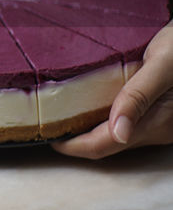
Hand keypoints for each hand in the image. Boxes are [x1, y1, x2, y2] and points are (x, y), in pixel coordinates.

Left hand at [52, 20, 172, 158]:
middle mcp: (160, 129)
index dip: (72, 146)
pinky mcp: (164, 113)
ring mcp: (163, 124)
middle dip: (77, 139)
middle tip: (49, 124)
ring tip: (64, 113)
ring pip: (118, 136)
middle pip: (108, 145)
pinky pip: (130, 124)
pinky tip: (93, 103)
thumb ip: (138, 96)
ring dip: (91, 129)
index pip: (102, 146)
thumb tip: (117, 132)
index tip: (47, 136)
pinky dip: (106, 119)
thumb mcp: (162, 63)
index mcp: (156, 122)